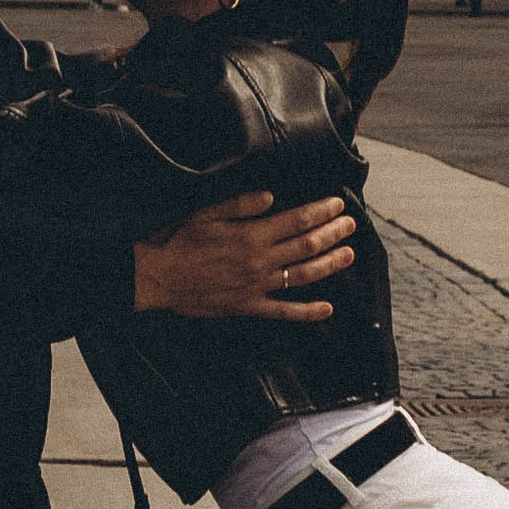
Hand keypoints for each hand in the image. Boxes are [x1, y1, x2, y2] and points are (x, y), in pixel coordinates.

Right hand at [136, 191, 356, 322]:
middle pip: (307, 246)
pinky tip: (327, 309)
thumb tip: (271, 196)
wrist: (158, 277)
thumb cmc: (178, 241)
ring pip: (303, 276)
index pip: (297, 221)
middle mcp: (260, 261)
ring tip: (349, 255)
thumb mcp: (206, 213)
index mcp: (251, 236)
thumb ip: (241, 205)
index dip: (321, 212)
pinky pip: (283, 311)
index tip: (337, 204)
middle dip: (333, 233)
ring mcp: (257, 286)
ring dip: (329, 264)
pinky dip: (307, 312)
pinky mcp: (248, 306)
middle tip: (350, 224)